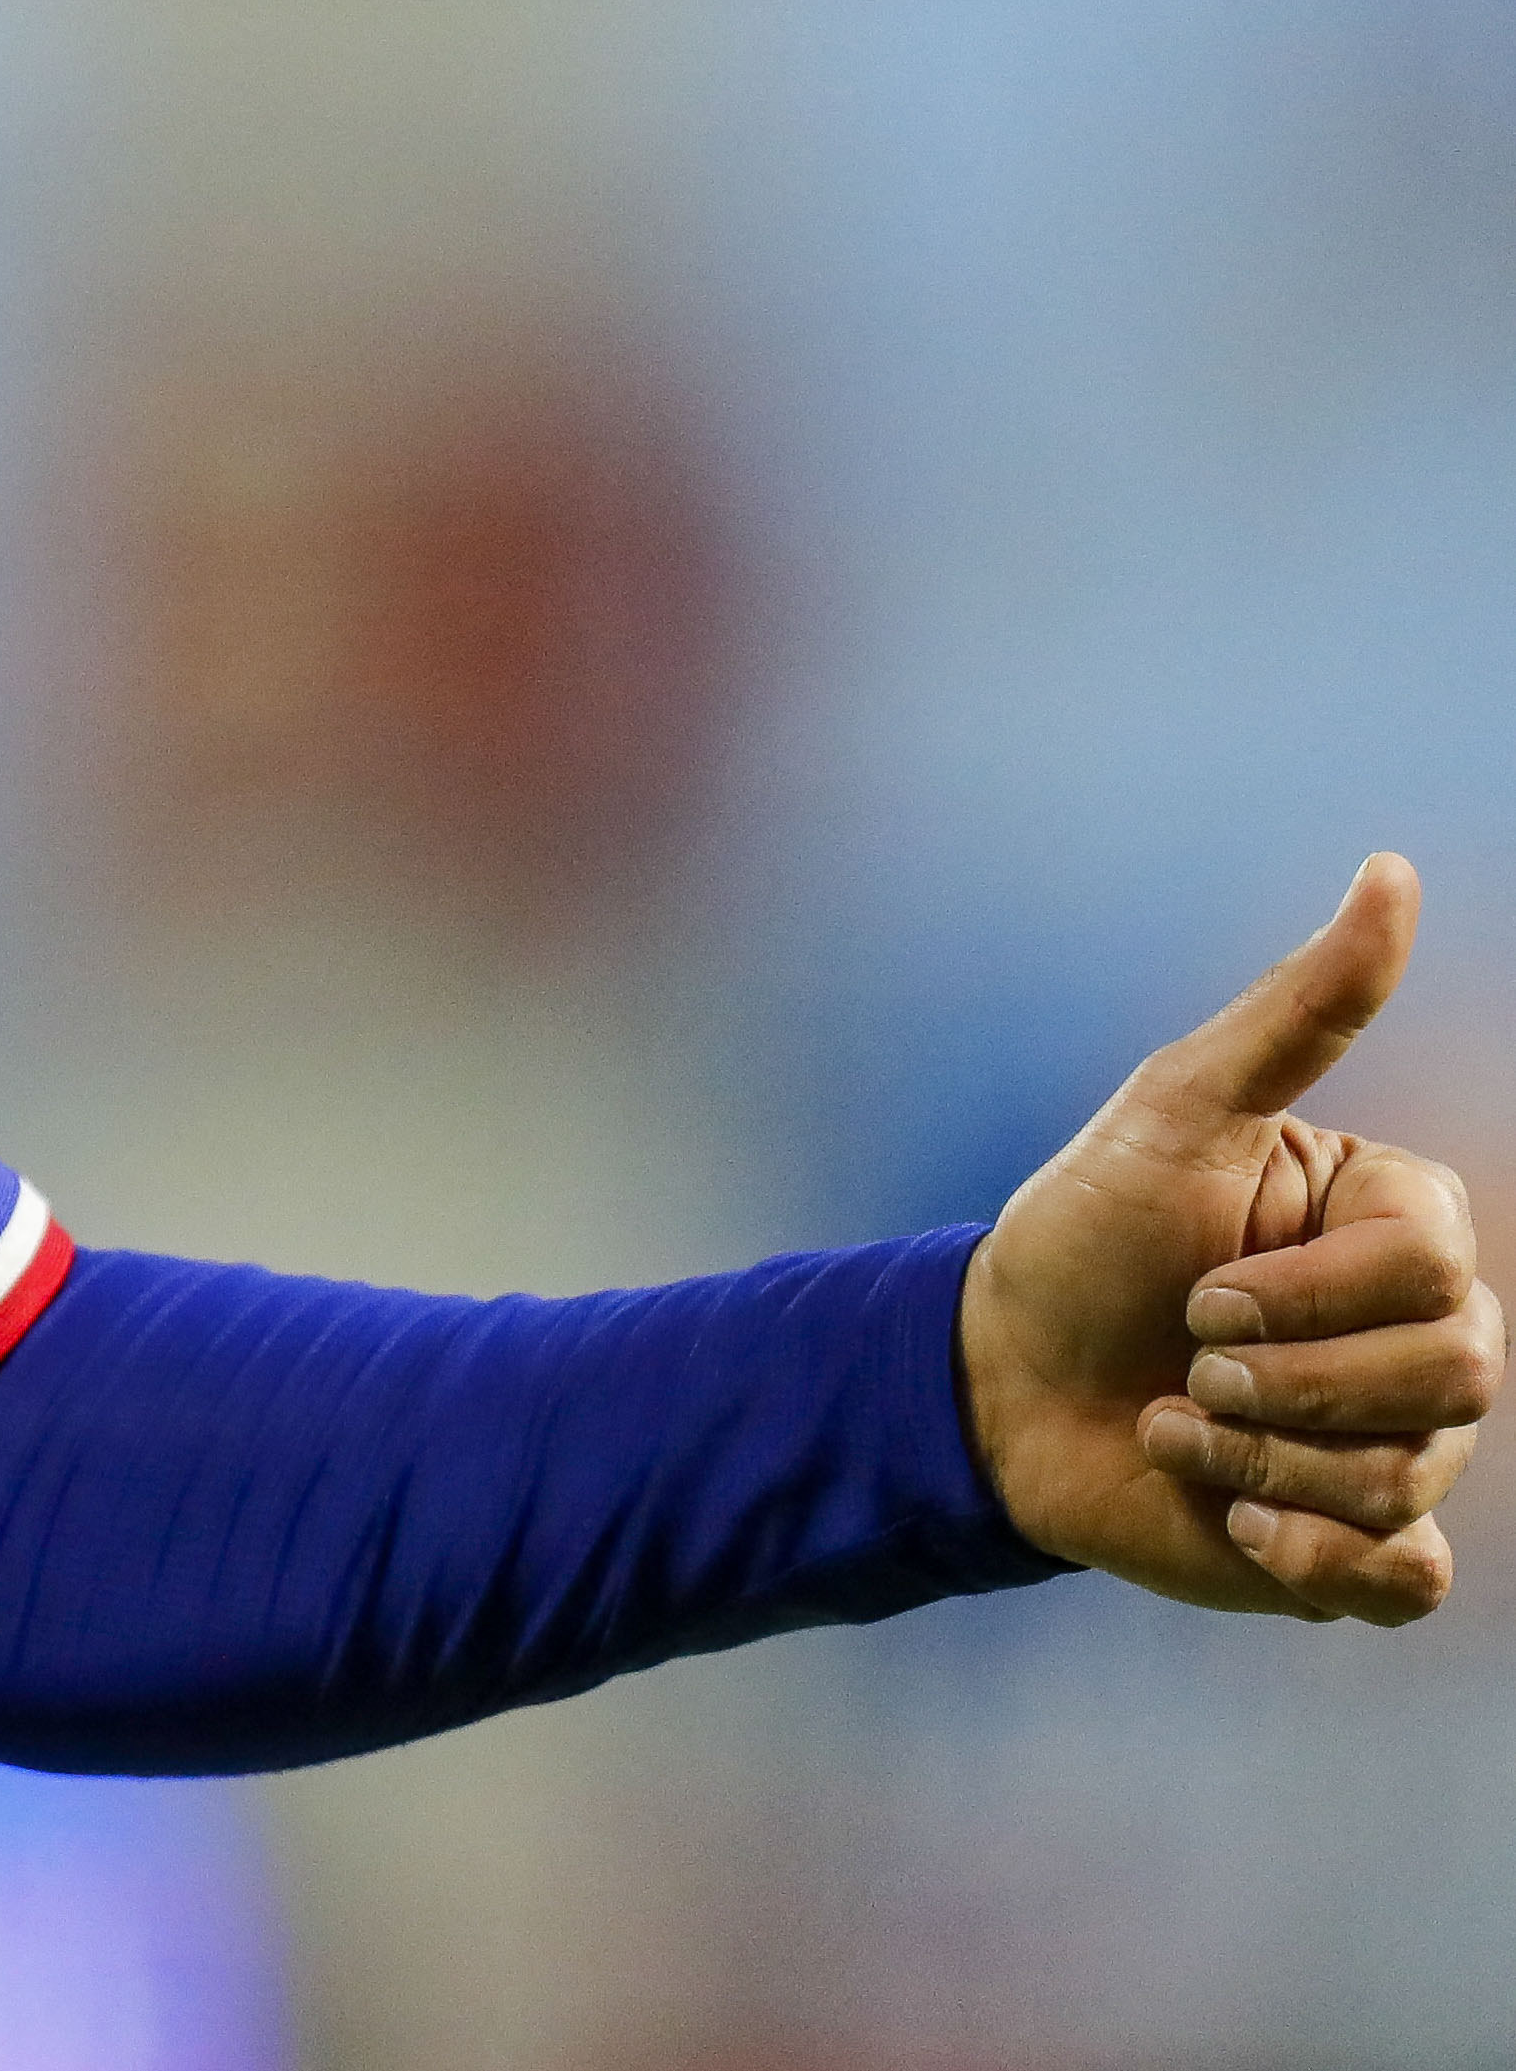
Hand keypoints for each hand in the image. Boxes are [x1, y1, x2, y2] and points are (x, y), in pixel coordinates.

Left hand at [959, 855, 1498, 1619]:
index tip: (1200, 1281)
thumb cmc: (1084, 1238)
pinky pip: (1401, 1582)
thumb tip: (1393, 870)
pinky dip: (1304, 1556)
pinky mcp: (1362, 1552)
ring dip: (1258, 1458)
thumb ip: (1300, 1010)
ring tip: (1180, 1424)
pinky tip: (1228, 1514)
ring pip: (1410, 1479)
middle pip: (1454, 1379)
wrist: (998, 1384)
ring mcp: (1406, 1449)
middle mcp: (1429, 1339)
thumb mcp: (1176, 1110)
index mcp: (1405, 1233)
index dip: (1299, 1292)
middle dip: (1280, 1380)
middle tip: (1186, 1360)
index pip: (1433, 1274)